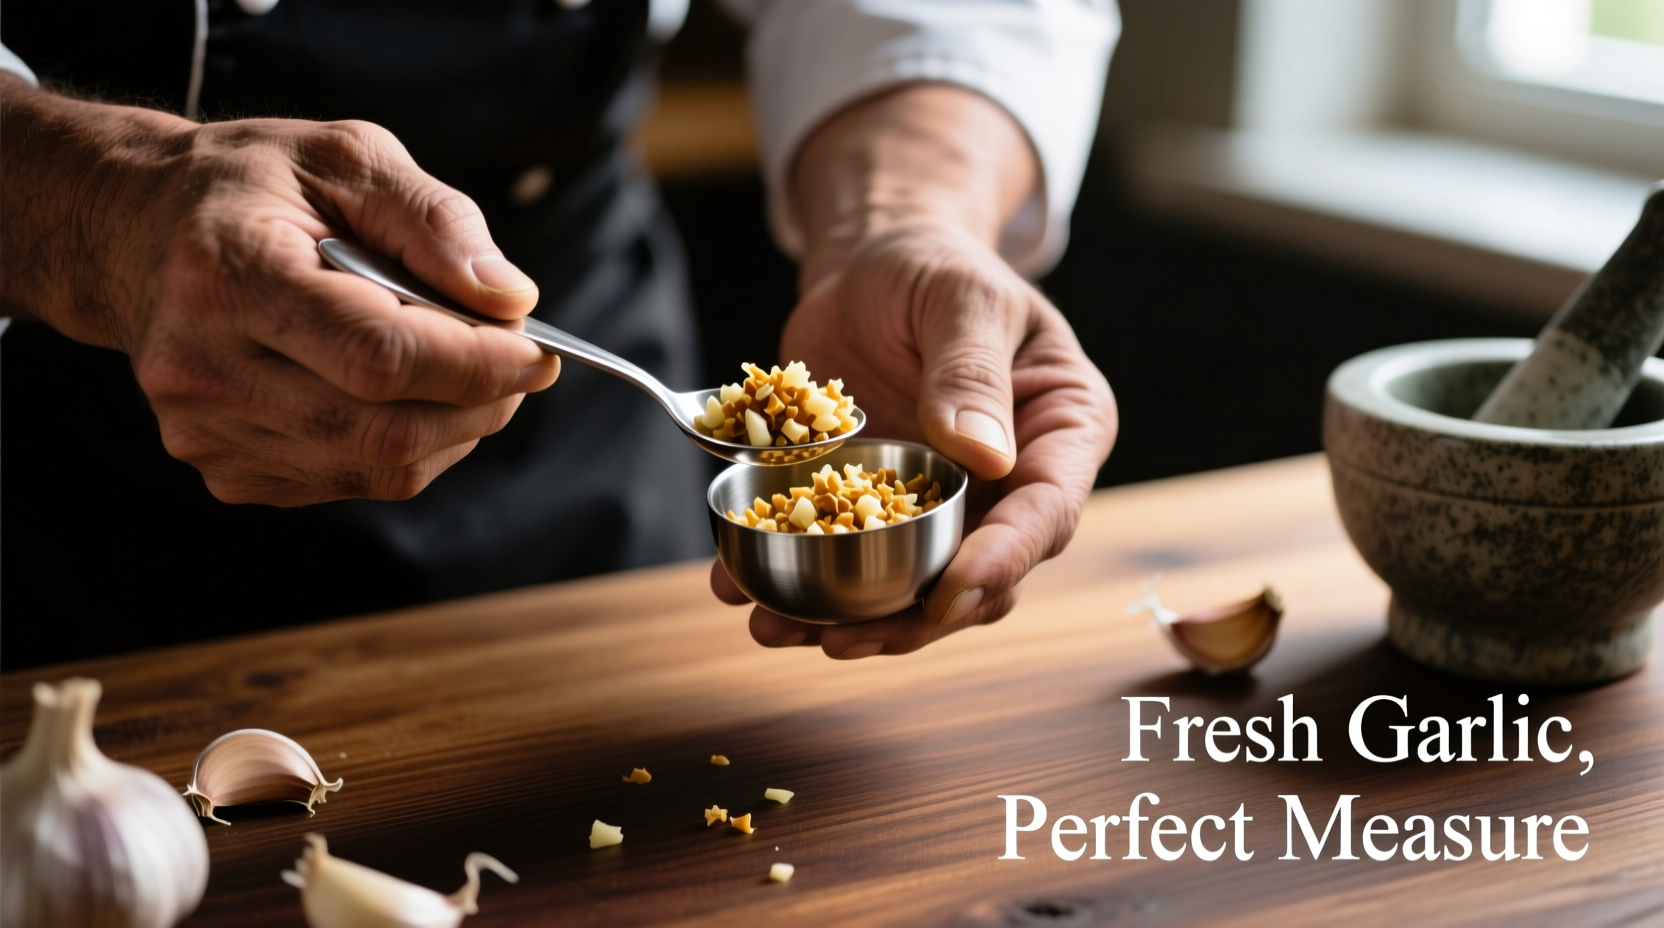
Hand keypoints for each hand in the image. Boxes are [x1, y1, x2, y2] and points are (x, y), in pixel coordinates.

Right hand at [0, 77, 558, 504]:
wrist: (134, 233)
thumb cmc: (252, 187)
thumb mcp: (345, 157)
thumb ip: (434, 220)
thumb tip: (511, 299)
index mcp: (228, 275)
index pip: (379, 356)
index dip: (476, 364)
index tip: (538, 350)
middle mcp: (203, 367)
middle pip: (385, 429)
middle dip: (480, 402)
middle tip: (519, 362)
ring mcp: (206, 431)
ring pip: (380, 468)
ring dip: (453, 427)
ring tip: (462, 368)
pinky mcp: (225, 469)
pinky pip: (353, 482)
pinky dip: (407, 446)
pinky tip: (400, 393)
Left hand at [711, 220, 1116, 656]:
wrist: (870, 265)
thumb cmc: (932, 266)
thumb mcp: (959, 298)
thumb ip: (971, 370)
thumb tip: (982, 457)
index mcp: (1061, 432)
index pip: (1045, 514)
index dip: (999, 563)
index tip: (947, 594)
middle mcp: (1011, 484)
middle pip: (978, 576)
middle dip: (914, 620)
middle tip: (844, 638)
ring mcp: (943, 505)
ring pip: (911, 586)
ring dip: (848, 620)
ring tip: (776, 629)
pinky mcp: (879, 509)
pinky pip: (845, 557)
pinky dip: (795, 581)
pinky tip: (735, 587)